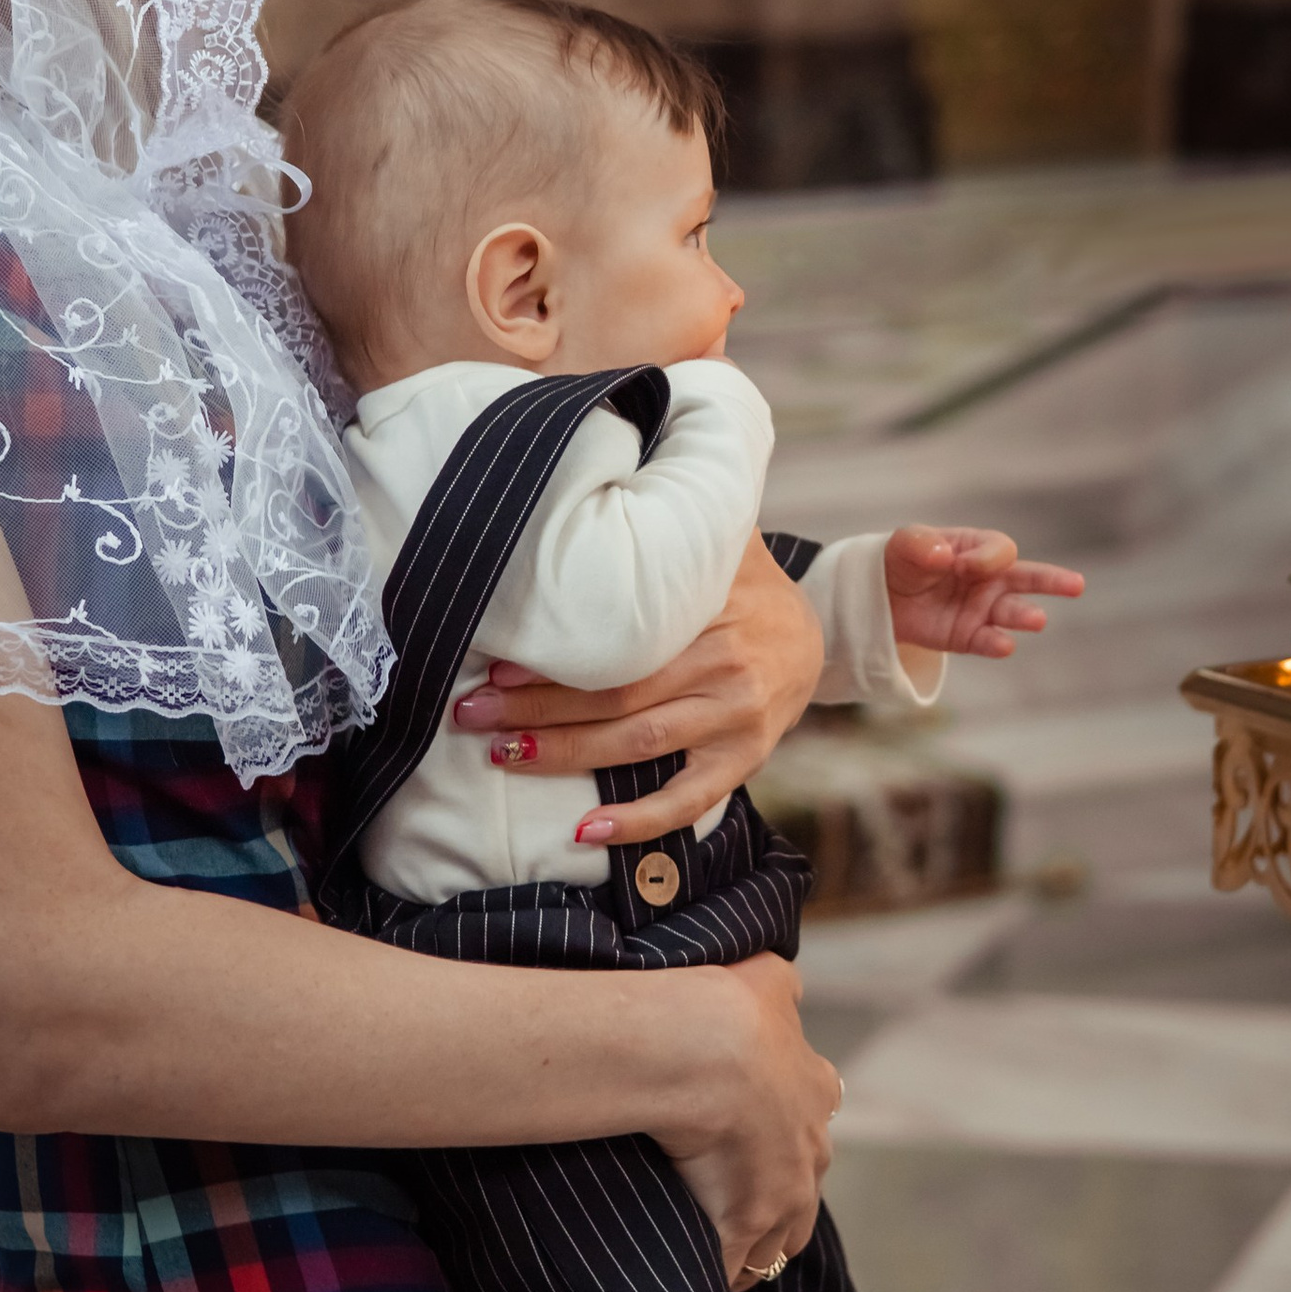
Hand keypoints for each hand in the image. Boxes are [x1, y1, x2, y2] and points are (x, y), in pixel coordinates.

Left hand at [449, 531, 825, 846]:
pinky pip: (689, 802)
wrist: (817, 632)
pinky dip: (638, 823)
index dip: (558, 662)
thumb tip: (610, 457)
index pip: (622, 644)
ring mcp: (738, 721)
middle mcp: (727, 668)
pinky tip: (585, 834)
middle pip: (618, 698)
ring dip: (565, 757)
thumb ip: (669, 513)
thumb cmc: (741, 582)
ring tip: (501, 754)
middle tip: (472, 712)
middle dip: (537, 709)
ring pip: (639, 747)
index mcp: (712, 612)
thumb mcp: (719, 540)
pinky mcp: (744, 761)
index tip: (498, 664)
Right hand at [649, 954, 843, 1290]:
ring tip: (715, 1255)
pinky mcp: (744, 1229)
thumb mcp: (769, 978)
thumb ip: (780, 986)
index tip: (760, 1145)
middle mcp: (810, 1152)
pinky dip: (716, 1274)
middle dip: (777, 1206)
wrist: (705, 1049)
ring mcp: (782, 1198)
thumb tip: (783, 984)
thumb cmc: (730, 1007)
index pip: (812, 1128)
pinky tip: (692, 1278)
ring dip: (752, 1250)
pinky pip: (732, 1269)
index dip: (788, 1139)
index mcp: (815, 1092)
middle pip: (802, 1198)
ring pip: (775, 1244)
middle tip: (737, 1209)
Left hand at [883, 523, 1083, 659]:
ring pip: (1012, 612)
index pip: (1000, 550)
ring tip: (1037, 619)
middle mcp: (989, 578)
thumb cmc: (902, 561)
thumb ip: (922, 545)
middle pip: (1027, 577)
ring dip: (1024, 616)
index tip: (960, 564)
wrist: (881, 596)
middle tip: (1076, 585)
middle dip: (1052, 580)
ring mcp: (982, 608)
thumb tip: (944, 556)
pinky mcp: (968, 636)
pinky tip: (1004, 645)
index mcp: (978, 548)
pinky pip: (987, 640)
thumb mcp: (905, 544)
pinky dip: (996, 644)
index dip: (986, 558)